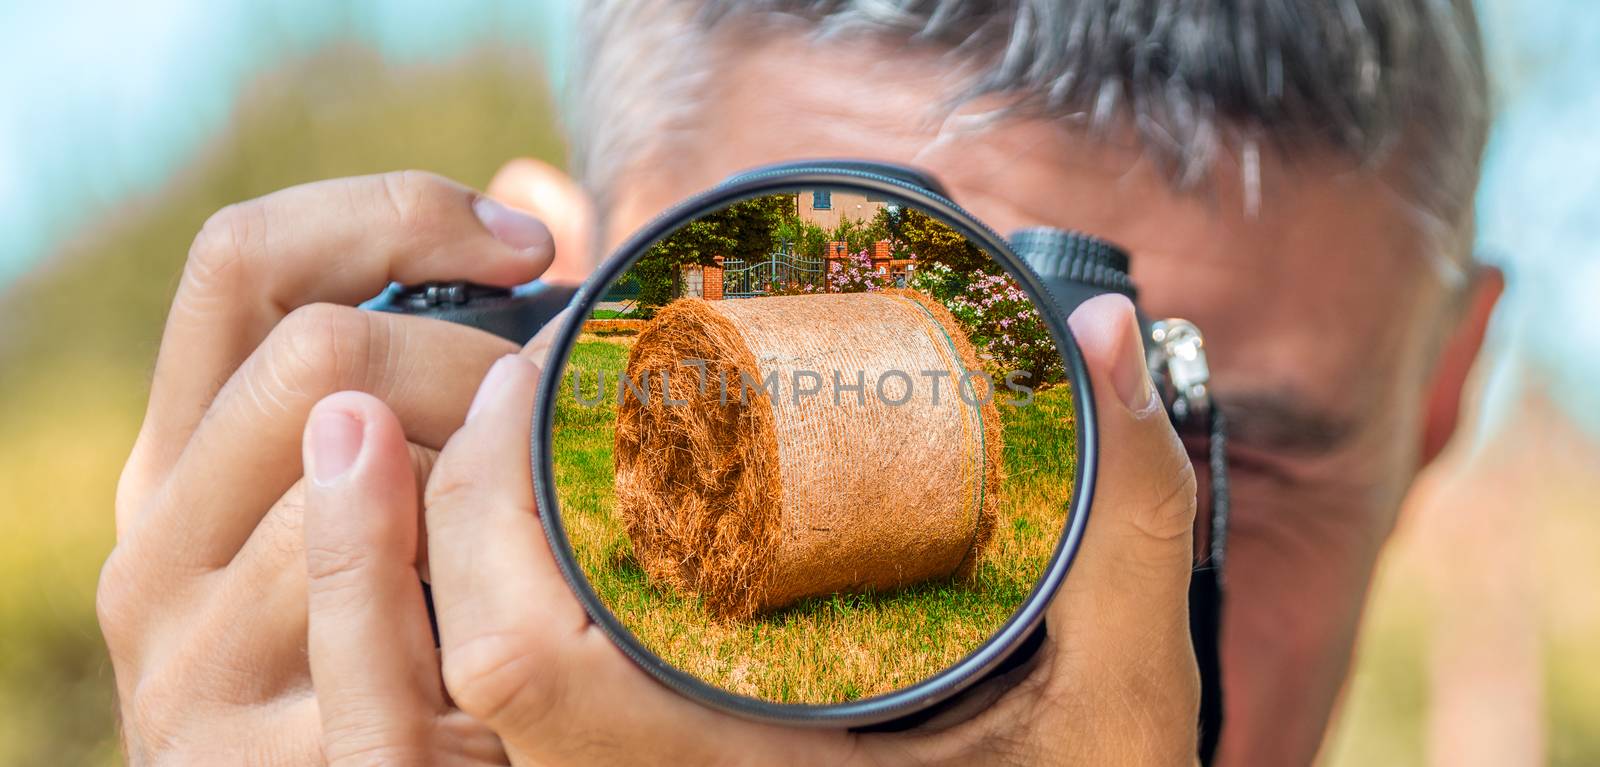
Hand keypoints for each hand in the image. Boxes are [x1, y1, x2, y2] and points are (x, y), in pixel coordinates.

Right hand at [97, 169, 568, 762]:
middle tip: (562, 406)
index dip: (389, 213)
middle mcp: (151, 552)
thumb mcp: (403, 503)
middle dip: (471, 356)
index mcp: (177, 467)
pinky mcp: (257, 766)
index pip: (242, 261)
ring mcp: (187, 666)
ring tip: (552, 521)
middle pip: (313, 354)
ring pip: (357, 482)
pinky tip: (530, 591)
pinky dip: (466, 599)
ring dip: (487, 482)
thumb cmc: (416, 650)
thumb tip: (540, 193)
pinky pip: (374, 641)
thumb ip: (434, 366)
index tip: (529, 243)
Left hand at [306, 292, 1201, 764]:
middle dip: (450, 509)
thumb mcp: (1121, 713)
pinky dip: (497, 625)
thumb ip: (1124, 524)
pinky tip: (554, 548)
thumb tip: (1111, 333)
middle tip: (521, 386)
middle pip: (461, 676)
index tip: (533, 379)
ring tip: (511, 440)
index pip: (525, 667)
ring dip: (452, 569)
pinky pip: (514, 729)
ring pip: (462, 714)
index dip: (482, 508)